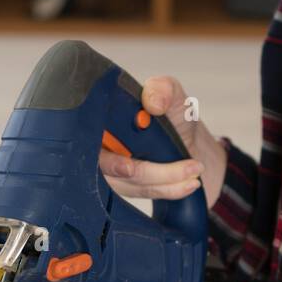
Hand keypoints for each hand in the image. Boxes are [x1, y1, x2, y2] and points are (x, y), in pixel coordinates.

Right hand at [99, 74, 227, 210]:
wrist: (188, 140)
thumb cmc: (172, 115)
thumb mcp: (171, 93)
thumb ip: (162, 89)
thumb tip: (153, 102)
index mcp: (102, 119)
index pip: (87, 140)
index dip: (104, 156)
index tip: (127, 165)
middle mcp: (101, 146)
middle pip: (108, 169)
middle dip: (142, 173)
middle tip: (170, 171)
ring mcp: (113, 170)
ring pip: (132, 184)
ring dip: (166, 180)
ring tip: (194, 169)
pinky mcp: (128, 187)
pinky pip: (145, 193)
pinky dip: (170, 190)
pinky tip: (189, 183)